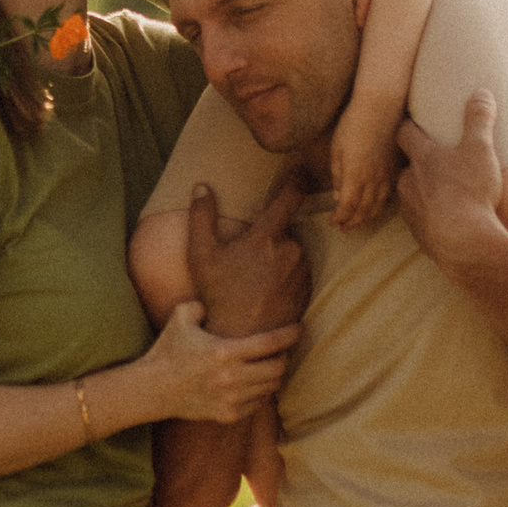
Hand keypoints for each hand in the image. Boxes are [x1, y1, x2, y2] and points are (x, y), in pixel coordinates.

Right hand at [139, 299, 299, 424]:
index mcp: (224, 352)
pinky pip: (257, 404)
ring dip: (274, 376)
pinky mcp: (228, 414)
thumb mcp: (180, 318)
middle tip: (280, 351)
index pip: (269, 343)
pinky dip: (261, 393)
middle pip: (277, 368)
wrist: (153, 389)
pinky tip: (254, 384)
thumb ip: (200, 304)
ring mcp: (231, 399)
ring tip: (269, 366)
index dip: (289, 335)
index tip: (298, 329)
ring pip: (270, 387)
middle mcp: (231, 378)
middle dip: (283, 357)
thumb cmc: (167, 351)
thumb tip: (213, 303)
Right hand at [183, 174, 309, 341]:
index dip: (297, 180)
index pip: (289, 198)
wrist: (239, 336)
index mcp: (266, 237)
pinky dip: (288, 276)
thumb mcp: (200, 255)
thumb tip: (201, 186)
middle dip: (272, 238)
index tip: (301, 170)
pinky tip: (267, 291)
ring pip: (294, 253)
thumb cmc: (217, 295)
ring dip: (281, 258)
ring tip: (256, 279)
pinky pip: (300, 274)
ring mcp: (301, 273)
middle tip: (249, 260)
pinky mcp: (307, 291)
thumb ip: (201, 217)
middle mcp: (290, 251)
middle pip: (287, 231)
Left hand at [327, 97, 401, 230]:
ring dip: (367, 216)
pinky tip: (376, 206)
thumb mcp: (337, 149)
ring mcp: (386, 174)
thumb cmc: (353, 124)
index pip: (347, 207)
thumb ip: (337, 176)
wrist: (381, 107)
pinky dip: (380, 204)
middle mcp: (373, 180)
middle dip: (353, 222)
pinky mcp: (395, 168)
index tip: (333, 223)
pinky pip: (389, 194)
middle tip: (345, 229)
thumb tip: (337, 197)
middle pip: (363, 210)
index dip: (340, 218)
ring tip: (359, 222)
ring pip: (378, 204)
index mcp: (355, 176)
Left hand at [393, 93, 507, 281]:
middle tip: (434, 159)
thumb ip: (479, 120)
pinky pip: (423, 221)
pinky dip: (432, 217)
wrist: (464, 243)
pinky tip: (448, 220)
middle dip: (419, 163)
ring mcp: (412, 210)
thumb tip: (482, 93)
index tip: (411, 120)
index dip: (408, 125)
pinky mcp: (420, 234)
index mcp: (423, 158)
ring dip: (425, 192)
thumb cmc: (471, 191)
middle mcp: (411, 182)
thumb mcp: (481, 149)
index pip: (405, 133)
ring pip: (412, 195)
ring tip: (444, 192)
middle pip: (407, 167)